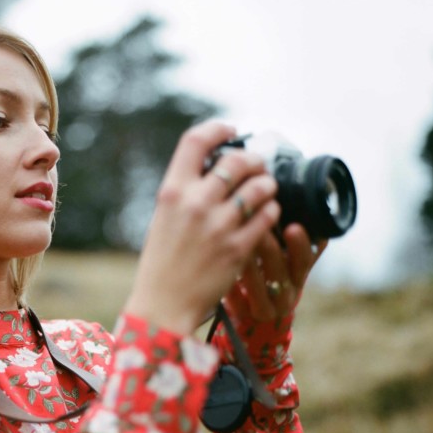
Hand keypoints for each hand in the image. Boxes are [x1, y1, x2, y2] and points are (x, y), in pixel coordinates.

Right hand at [125, 120, 280, 335]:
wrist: (163, 304)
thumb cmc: (161, 262)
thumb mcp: (163, 217)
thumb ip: (185, 192)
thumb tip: (214, 168)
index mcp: (172, 192)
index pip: (195, 141)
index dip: (217, 128)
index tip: (231, 130)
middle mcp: (195, 203)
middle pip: (237, 160)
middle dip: (253, 159)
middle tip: (257, 165)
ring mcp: (219, 226)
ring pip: (260, 187)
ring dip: (267, 184)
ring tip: (266, 190)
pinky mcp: (238, 248)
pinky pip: (268, 217)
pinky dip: (271, 211)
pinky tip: (267, 214)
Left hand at [223, 223, 327, 323]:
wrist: (254, 312)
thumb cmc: (268, 274)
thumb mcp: (284, 260)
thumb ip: (291, 239)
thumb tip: (303, 203)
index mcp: (298, 277)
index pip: (304, 260)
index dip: (300, 245)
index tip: (293, 227)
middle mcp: (286, 295)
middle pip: (280, 273)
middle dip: (269, 250)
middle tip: (258, 229)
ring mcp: (265, 308)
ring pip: (257, 286)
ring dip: (248, 265)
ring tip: (234, 243)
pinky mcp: (243, 315)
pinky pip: (235, 300)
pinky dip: (229, 284)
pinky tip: (218, 268)